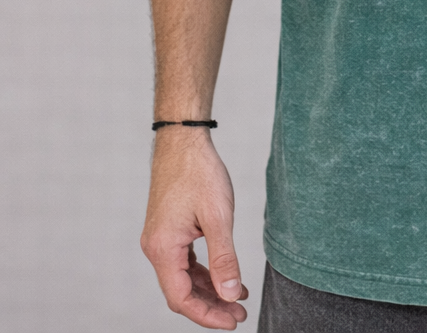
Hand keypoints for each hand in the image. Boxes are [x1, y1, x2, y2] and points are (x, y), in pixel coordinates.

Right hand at [141, 128, 248, 328]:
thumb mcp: (219, 217)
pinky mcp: (169, 230)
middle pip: (182, 292)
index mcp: (162, 249)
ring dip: (209, 290)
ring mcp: (161, 239)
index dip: (207, 315)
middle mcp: (156, 248)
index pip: (181, 299)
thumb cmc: (200, 174)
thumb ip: (224, 258)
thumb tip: (230, 295)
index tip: (233, 322)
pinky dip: (205, 272)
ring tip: (237, 299)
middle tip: (240, 315)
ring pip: (184, 278)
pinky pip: (185, 262)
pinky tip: (226, 275)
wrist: (183, 141)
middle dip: (211, 306)